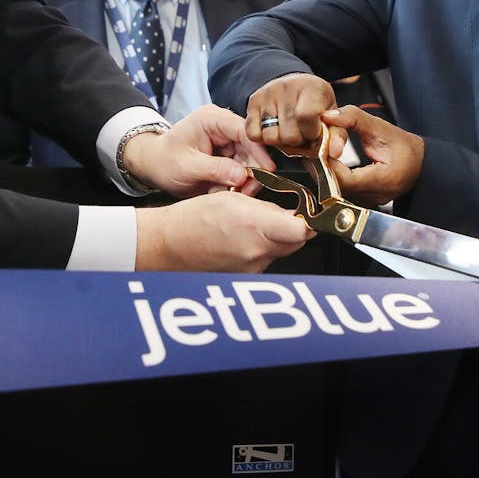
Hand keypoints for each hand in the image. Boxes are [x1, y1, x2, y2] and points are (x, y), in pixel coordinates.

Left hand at [121, 105, 276, 196]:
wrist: (153, 166)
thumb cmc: (164, 161)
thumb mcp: (187, 167)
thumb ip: (215, 169)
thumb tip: (242, 175)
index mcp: (210, 119)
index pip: (243, 130)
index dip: (258, 149)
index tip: (267, 170)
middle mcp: (221, 126)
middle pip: (251, 146)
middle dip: (252, 170)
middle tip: (245, 191)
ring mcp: (225, 139)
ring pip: (249, 159)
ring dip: (245, 179)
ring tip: (232, 192)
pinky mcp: (227, 153)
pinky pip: (242, 168)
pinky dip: (238, 182)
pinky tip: (227, 190)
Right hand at [134, 191, 313, 271]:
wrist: (169, 246)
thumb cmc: (193, 220)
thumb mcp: (233, 199)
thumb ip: (266, 207)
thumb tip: (290, 214)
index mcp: (256, 227)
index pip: (303, 231)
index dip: (309, 221)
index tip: (307, 213)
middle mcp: (258, 252)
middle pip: (297, 242)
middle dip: (294, 228)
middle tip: (280, 216)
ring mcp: (253, 268)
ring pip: (282, 251)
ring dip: (277, 239)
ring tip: (251, 228)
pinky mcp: (246, 277)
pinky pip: (266, 260)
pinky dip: (262, 250)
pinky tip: (243, 241)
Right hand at [244, 73, 340, 155]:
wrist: (296, 85)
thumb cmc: (317, 104)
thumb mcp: (332, 116)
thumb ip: (337, 135)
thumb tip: (335, 152)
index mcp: (312, 87)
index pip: (306, 117)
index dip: (311, 133)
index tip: (314, 131)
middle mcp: (287, 86)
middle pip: (289, 135)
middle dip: (298, 141)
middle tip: (301, 132)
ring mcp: (267, 93)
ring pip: (271, 138)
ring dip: (281, 141)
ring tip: (288, 130)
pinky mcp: (253, 101)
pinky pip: (253, 135)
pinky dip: (263, 138)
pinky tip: (274, 129)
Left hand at [321, 106, 423, 205]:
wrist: (421, 164)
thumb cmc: (405, 147)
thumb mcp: (380, 126)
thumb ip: (353, 118)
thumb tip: (328, 116)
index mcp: (383, 180)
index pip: (342, 179)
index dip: (328, 163)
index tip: (322, 147)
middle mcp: (376, 196)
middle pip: (337, 187)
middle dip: (325, 167)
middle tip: (319, 149)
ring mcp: (371, 202)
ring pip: (337, 192)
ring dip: (329, 173)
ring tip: (326, 155)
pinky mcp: (366, 203)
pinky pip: (344, 193)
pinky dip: (336, 179)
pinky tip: (334, 165)